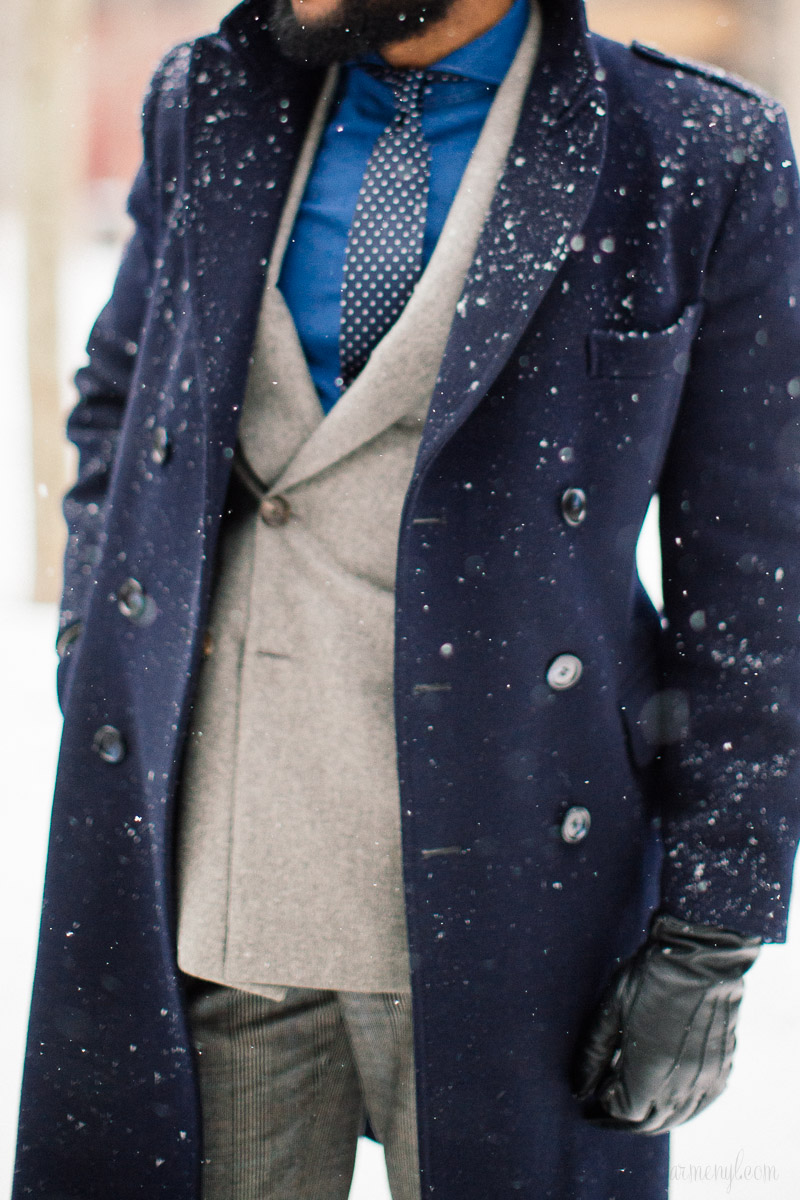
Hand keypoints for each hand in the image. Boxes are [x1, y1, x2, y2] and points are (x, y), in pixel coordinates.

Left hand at [573, 914, 760, 1133]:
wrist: (701, 958)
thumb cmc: (650, 978)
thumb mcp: (611, 1010)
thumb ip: (593, 1053)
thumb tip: (579, 1087)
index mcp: (649, 1074)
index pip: (625, 1110)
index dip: (607, 1103)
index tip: (597, 1088)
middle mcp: (680, 1086)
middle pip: (650, 1122)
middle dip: (625, 1118)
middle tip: (607, 1104)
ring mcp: (705, 1080)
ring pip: (676, 1117)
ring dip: (652, 1115)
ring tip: (632, 1101)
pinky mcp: (722, 1070)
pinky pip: (698, 1105)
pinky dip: (679, 1107)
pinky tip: (664, 1094)